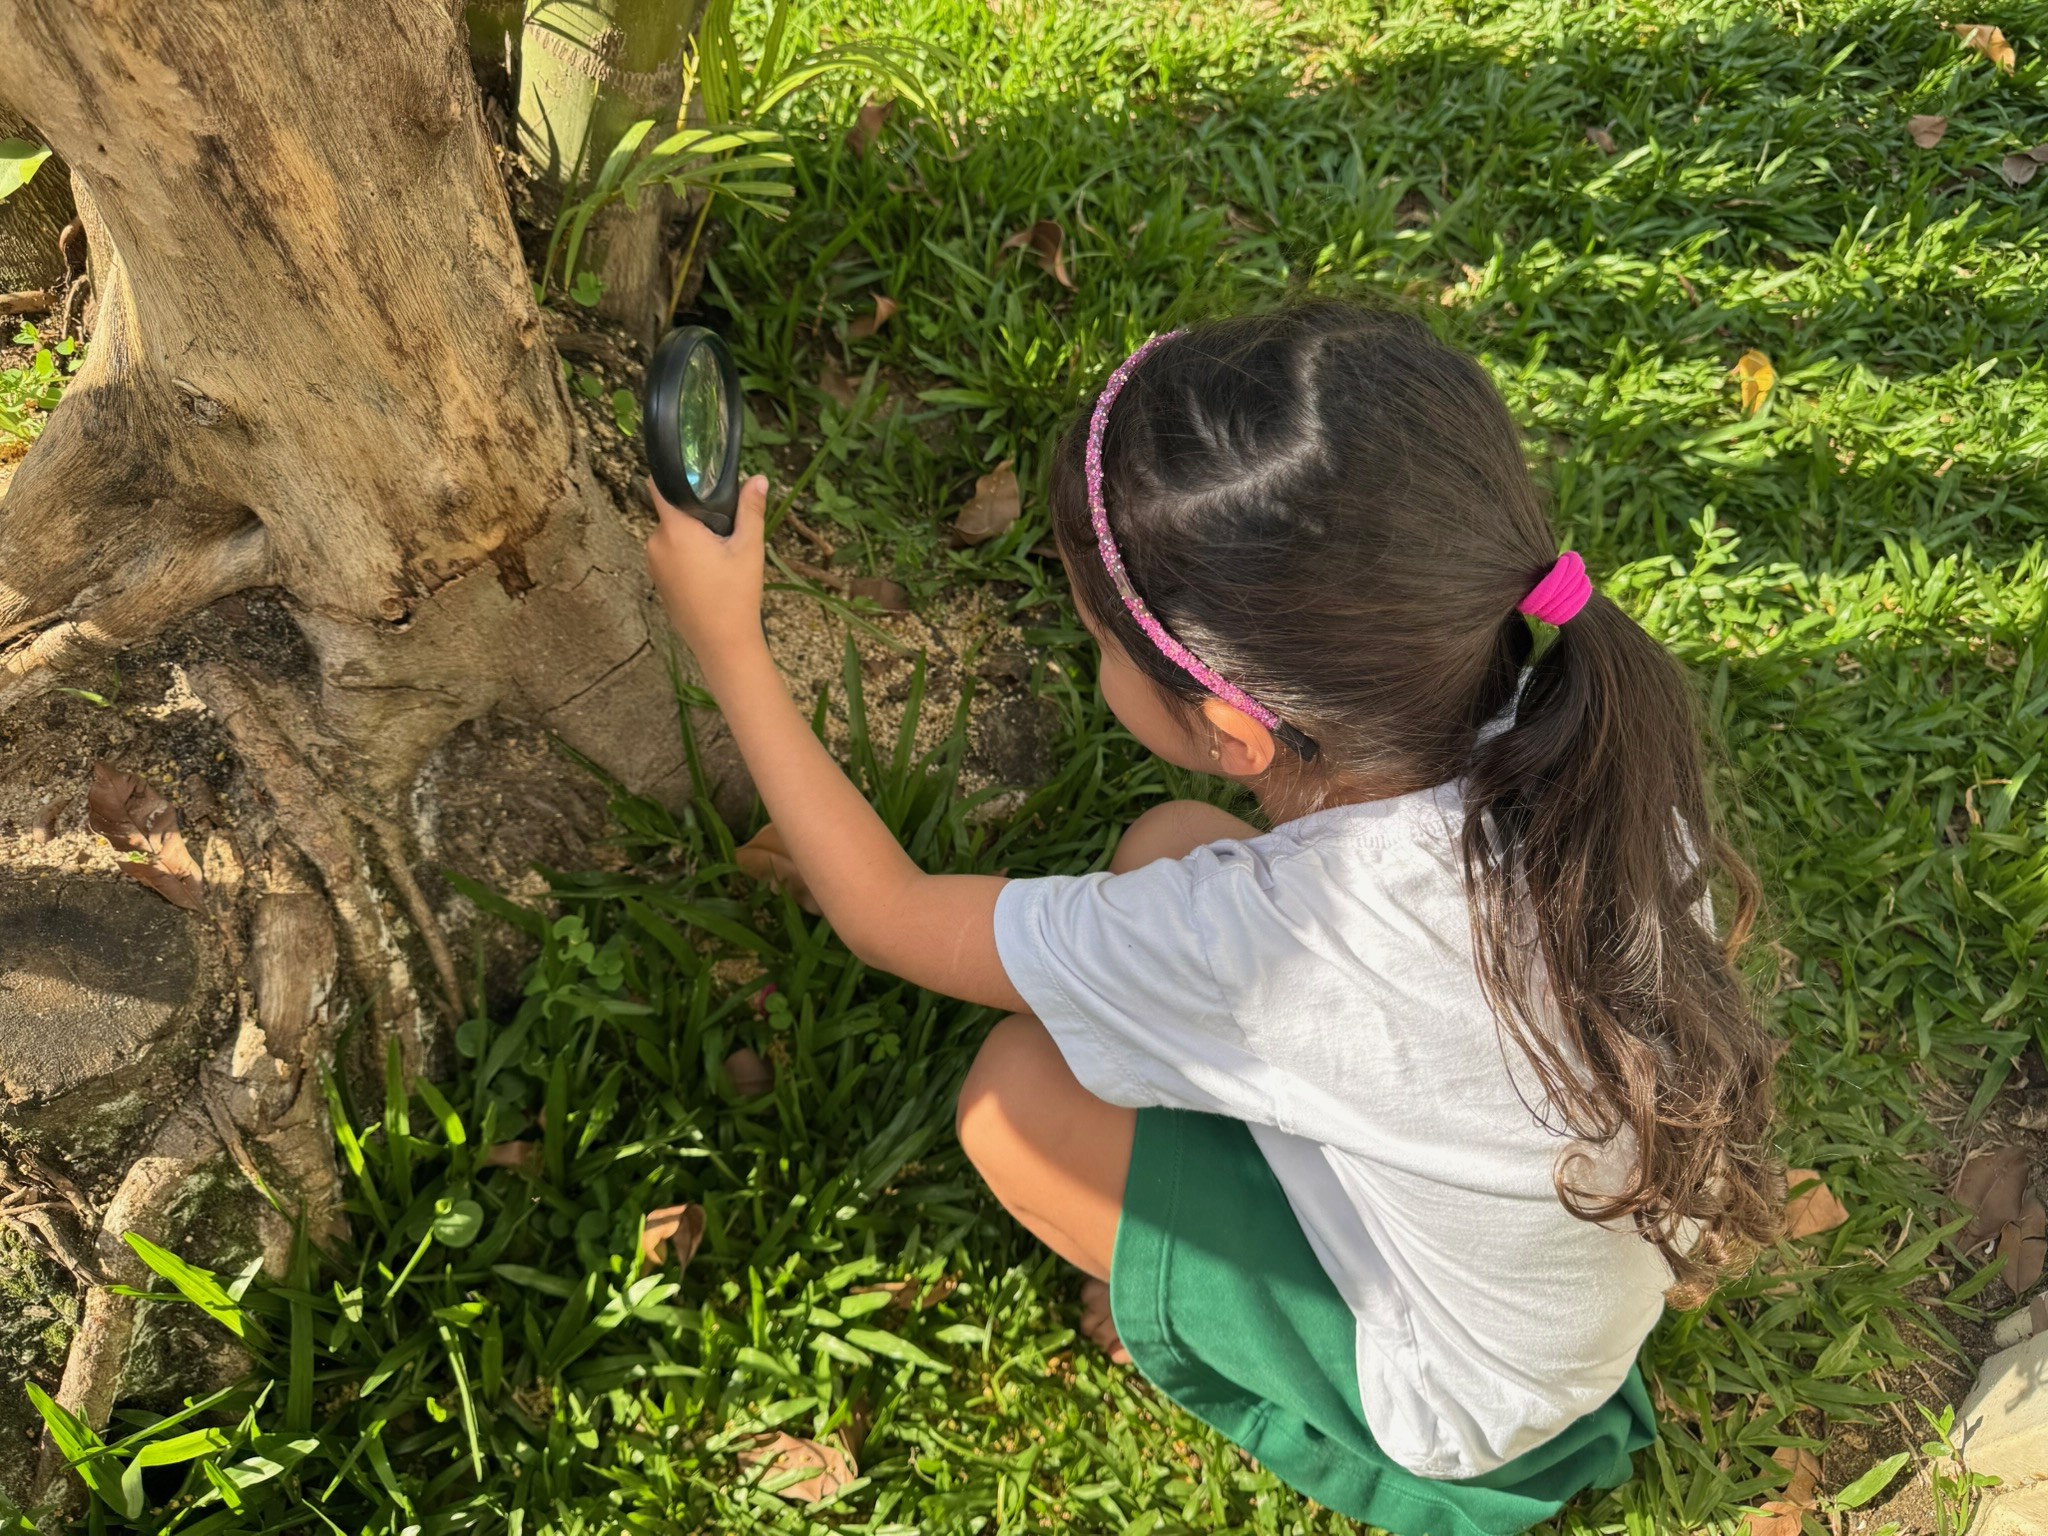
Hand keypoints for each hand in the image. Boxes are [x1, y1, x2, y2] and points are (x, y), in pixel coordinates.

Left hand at [645, 473, 767, 667]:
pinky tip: (708, 572)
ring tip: (719, 555)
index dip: (674, 476)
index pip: (659, 486)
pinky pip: (669, 556)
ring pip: (671, 536)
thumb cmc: (736, 595)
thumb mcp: (749, 549)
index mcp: (675, 529)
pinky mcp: (657, 581)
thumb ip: (751, 510)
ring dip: (690, 537)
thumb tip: (760, 479)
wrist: (722, 644)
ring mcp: (653, 564)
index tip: (696, 477)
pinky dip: (685, 556)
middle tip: (724, 529)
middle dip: (694, 515)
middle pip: (671, 513)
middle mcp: (656, 543)